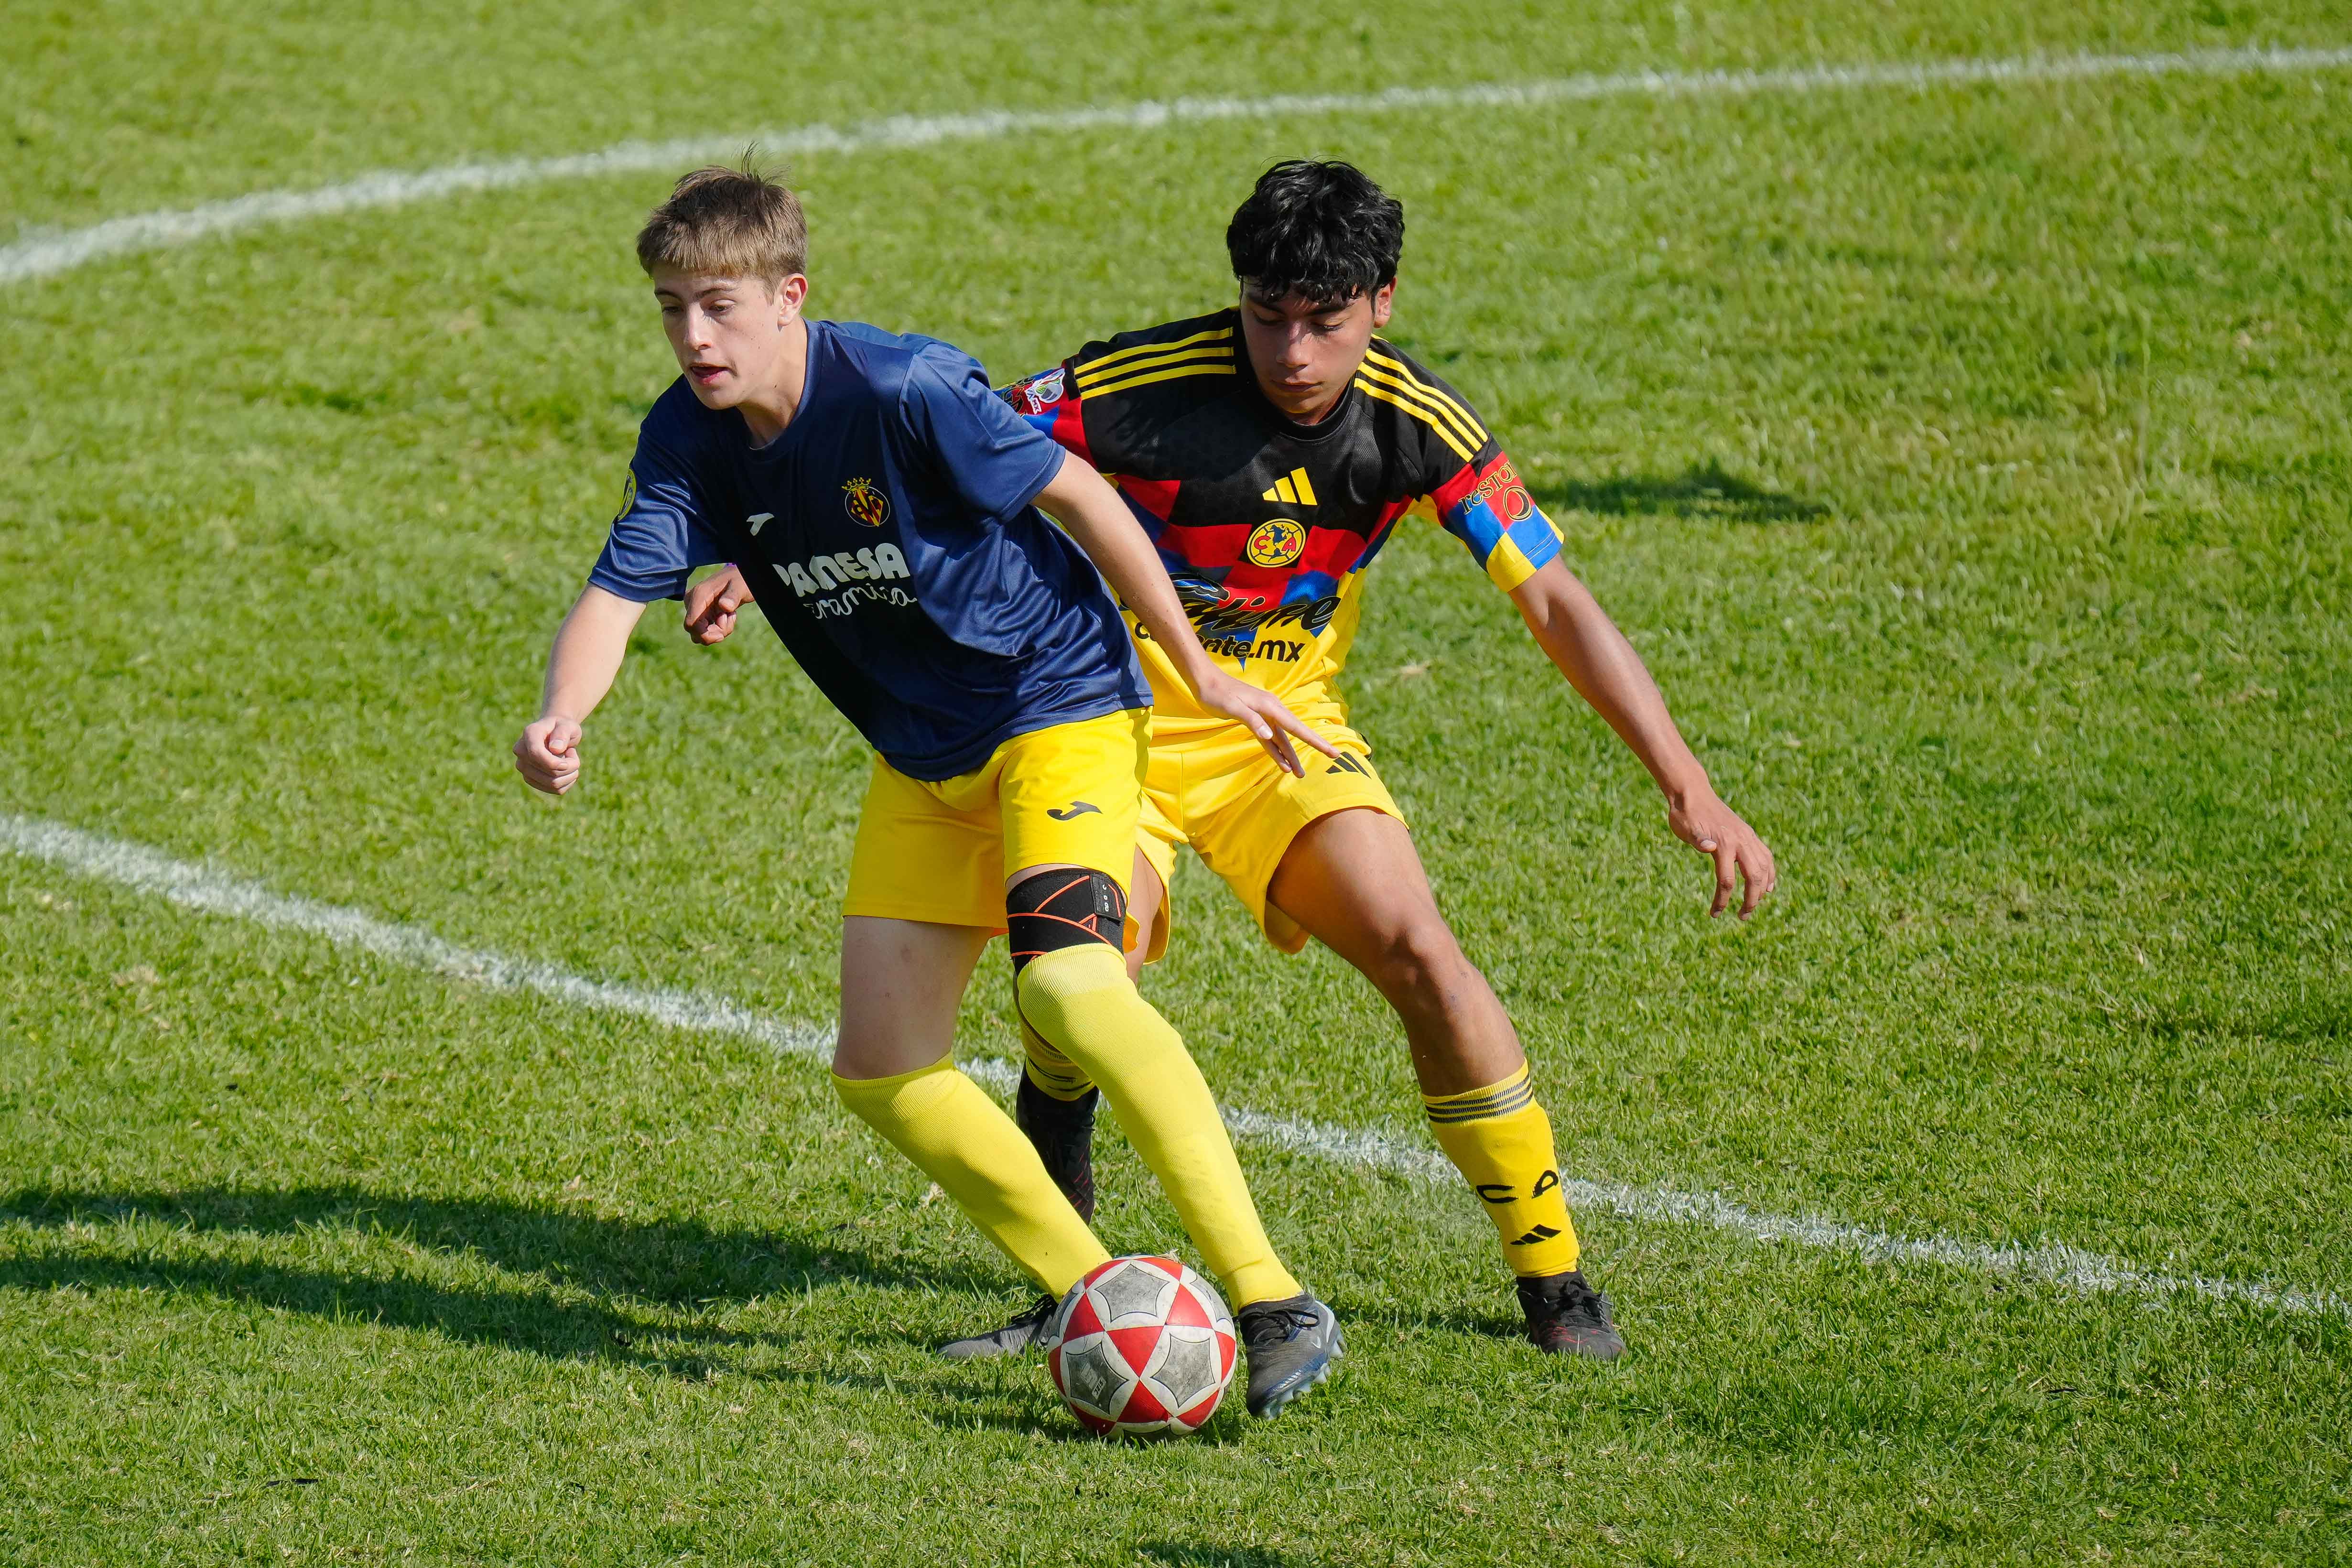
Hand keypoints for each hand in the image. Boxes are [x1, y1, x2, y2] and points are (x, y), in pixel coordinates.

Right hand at [514, 717, 582, 794]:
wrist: (555, 734)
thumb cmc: (562, 728)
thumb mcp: (568, 726)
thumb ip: (563, 733)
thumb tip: (555, 749)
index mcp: (529, 734)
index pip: (536, 754)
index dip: (555, 762)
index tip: (570, 757)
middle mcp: (521, 751)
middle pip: (549, 772)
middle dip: (570, 766)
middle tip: (573, 754)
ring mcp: (523, 767)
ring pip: (553, 784)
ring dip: (571, 775)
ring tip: (571, 761)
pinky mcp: (530, 779)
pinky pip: (556, 790)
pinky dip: (568, 782)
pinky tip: (567, 770)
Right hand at [684, 565, 752, 643]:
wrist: (738, 577)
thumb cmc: (739, 580)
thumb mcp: (740, 586)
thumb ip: (733, 596)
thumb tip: (725, 606)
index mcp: (699, 594)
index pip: (691, 623)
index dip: (705, 635)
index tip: (721, 635)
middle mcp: (692, 601)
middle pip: (695, 632)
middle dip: (715, 633)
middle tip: (729, 618)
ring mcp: (695, 608)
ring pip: (700, 634)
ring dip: (719, 630)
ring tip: (729, 615)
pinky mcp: (700, 614)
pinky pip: (705, 630)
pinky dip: (719, 628)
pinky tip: (727, 615)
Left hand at [1194, 671, 1341, 777]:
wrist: (1205, 681)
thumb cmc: (1217, 693)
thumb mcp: (1233, 707)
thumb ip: (1252, 720)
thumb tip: (1269, 736)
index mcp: (1270, 706)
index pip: (1297, 727)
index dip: (1315, 740)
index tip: (1331, 751)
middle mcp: (1272, 710)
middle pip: (1295, 733)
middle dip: (1313, 746)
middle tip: (1333, 757)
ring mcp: (1264, 715)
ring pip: (1282, 739)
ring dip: (1290, 756)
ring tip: (1299, 774)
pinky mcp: (1255, 719)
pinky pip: (1269, 738)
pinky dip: (1275, 751)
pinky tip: (1281, 763)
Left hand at [1667, 786, 1774, 917]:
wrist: (1692, 793)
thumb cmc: (1685, 814)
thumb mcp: (1684, 827)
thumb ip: (1697, 839)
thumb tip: (1707, 846)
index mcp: (1723, 843)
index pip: (1727, 880)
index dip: (1722, 900)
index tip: (1714, 914)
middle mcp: (1740, 840)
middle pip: (1753, 877)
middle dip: (1750, 900)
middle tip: (1743, 916)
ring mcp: (1747, 836)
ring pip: (1764, 867)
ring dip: (1762, 888)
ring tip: (1754, 905)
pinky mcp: (1748, 834)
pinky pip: (1765, 856)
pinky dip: (1770, 872)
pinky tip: (1769, 885)